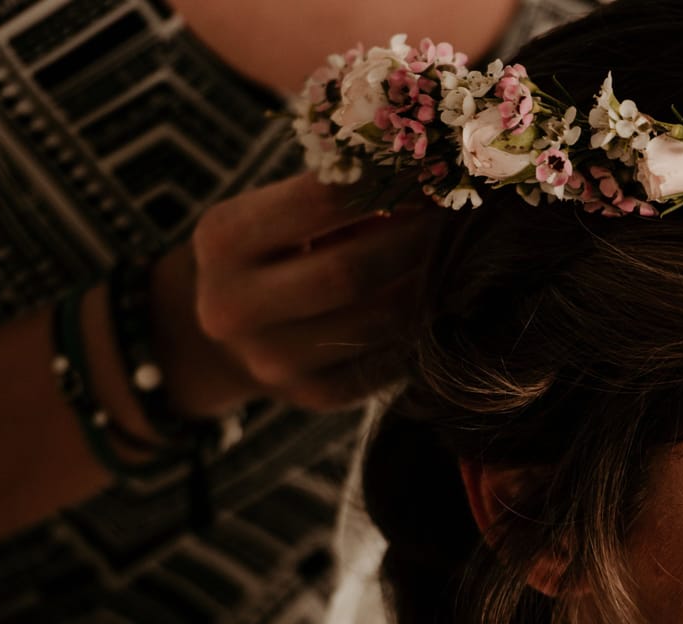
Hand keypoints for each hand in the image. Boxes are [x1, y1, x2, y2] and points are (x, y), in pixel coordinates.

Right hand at [151, 173, 445, 416]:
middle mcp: (235, 306)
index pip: (320, 199)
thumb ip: (339, 191)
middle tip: (458, 216)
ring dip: (431, 281)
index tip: (432, 169)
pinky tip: (443, 296)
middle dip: (416, 239)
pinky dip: (424, 324)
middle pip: (351, 271)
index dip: (388, 182)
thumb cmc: (270, 253)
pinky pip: (389, 360)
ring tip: (458, 252)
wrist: (227, 337)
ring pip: (380, 320)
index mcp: (224, 239)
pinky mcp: (314, 396)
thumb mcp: (274, 211)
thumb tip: (432, 169)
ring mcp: (273, 361)